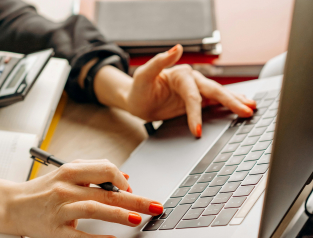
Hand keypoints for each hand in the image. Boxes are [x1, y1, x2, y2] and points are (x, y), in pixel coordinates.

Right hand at [3, 159, 163, 237]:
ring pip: (93, 208)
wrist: (11, 205)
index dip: (122, 178)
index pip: (104, 168)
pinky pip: (79, 235)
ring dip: (118, 214)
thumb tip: (124, 176)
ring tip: (137, 218)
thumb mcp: (65, 174)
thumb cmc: (41, 190)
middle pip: (106, 191)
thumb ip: (93, 172)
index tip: (131, 188)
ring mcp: (60, 210)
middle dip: (135, 198)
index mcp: (69, 171)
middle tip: (156, 206)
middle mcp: (65, 188)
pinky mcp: (55, 230)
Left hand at [91, 44, 256, 136]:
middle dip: (231, 102)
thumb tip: (177, 48)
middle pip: (214, 92)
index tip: (196, 129)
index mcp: (181, 74)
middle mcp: (192, 80)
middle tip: (246, 111)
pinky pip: (216, 103)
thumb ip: (159, 61)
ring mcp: (196, 90)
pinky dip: (230, 104)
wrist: (137, 101)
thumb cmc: (139, 88)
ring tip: (251, 108)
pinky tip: (242, 107)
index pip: (192, 96)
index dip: (195, 113)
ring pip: (219, 96)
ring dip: (236, 101)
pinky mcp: (197, 100)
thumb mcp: (143, 75)